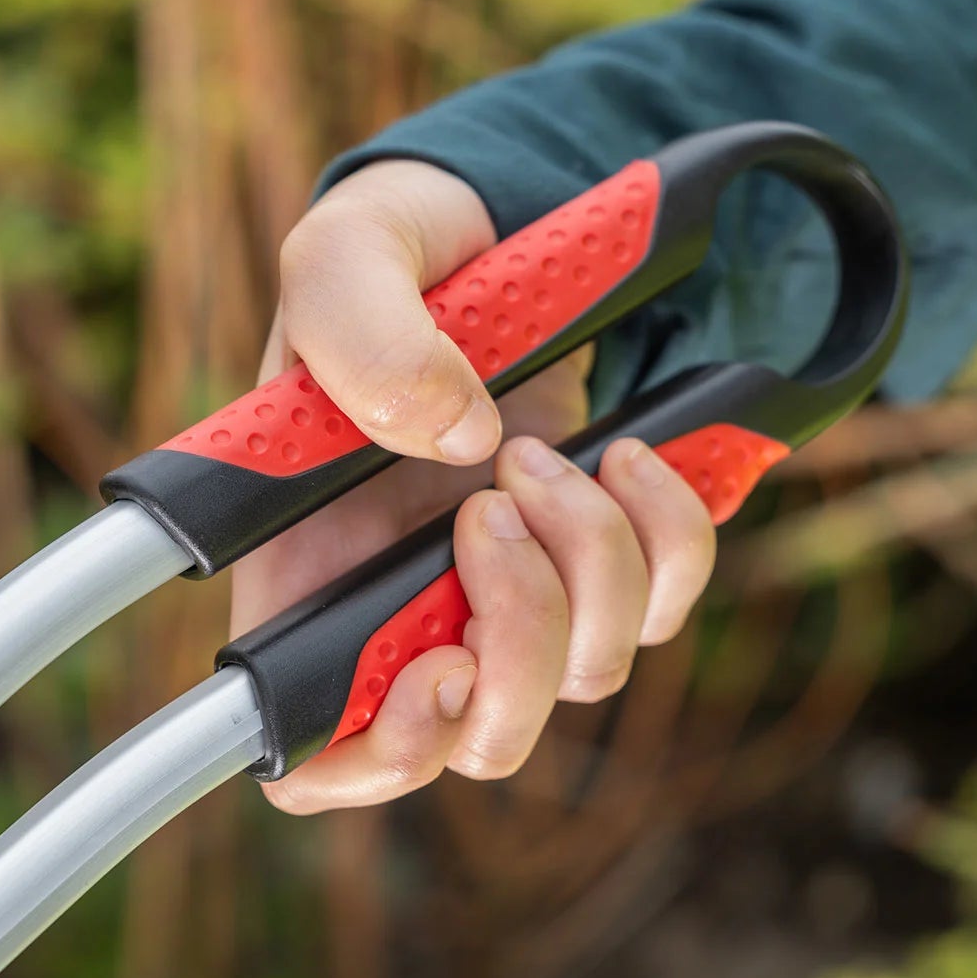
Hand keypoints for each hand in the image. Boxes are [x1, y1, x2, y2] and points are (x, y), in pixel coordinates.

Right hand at [231, 159, 718, 813]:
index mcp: (306, 576)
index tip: (439, 666)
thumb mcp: (346, 256)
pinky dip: (669, 539)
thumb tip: (457, 442)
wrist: (489, 219)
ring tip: (542, 453)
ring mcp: (506, 589)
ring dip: (589, 566)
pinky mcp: (595, 556)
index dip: (376, 758)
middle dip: (518, 642)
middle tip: (489, 508)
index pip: (312, 756)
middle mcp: (406, 608)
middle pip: (475, 741)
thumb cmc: (387, 249)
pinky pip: (664, 609)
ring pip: (580, 677)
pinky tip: (629, 455)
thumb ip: (368, 337)